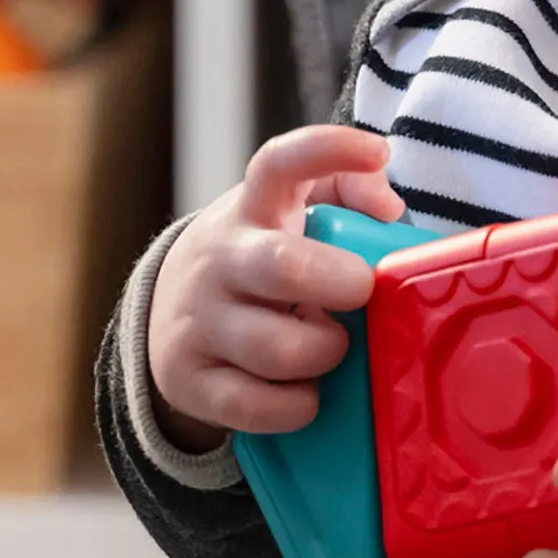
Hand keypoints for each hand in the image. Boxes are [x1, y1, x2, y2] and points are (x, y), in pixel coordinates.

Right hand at [148, 124, 403, 451]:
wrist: (170, 313)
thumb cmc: (259, 261)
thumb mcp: (290, 214)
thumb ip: (347, 192)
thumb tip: (388, 208)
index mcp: (252, 210)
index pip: (279, 164)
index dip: (329, 151)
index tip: (378, 151)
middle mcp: (220, 260)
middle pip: (283, 266)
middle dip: (342, 285)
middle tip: (360, 294)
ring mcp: (198, 320)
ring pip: (276, 349)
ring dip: (324, 353)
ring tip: (331, 346)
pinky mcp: (188, 378)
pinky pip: (255, 406)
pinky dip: (296, 406)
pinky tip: (306, 392)